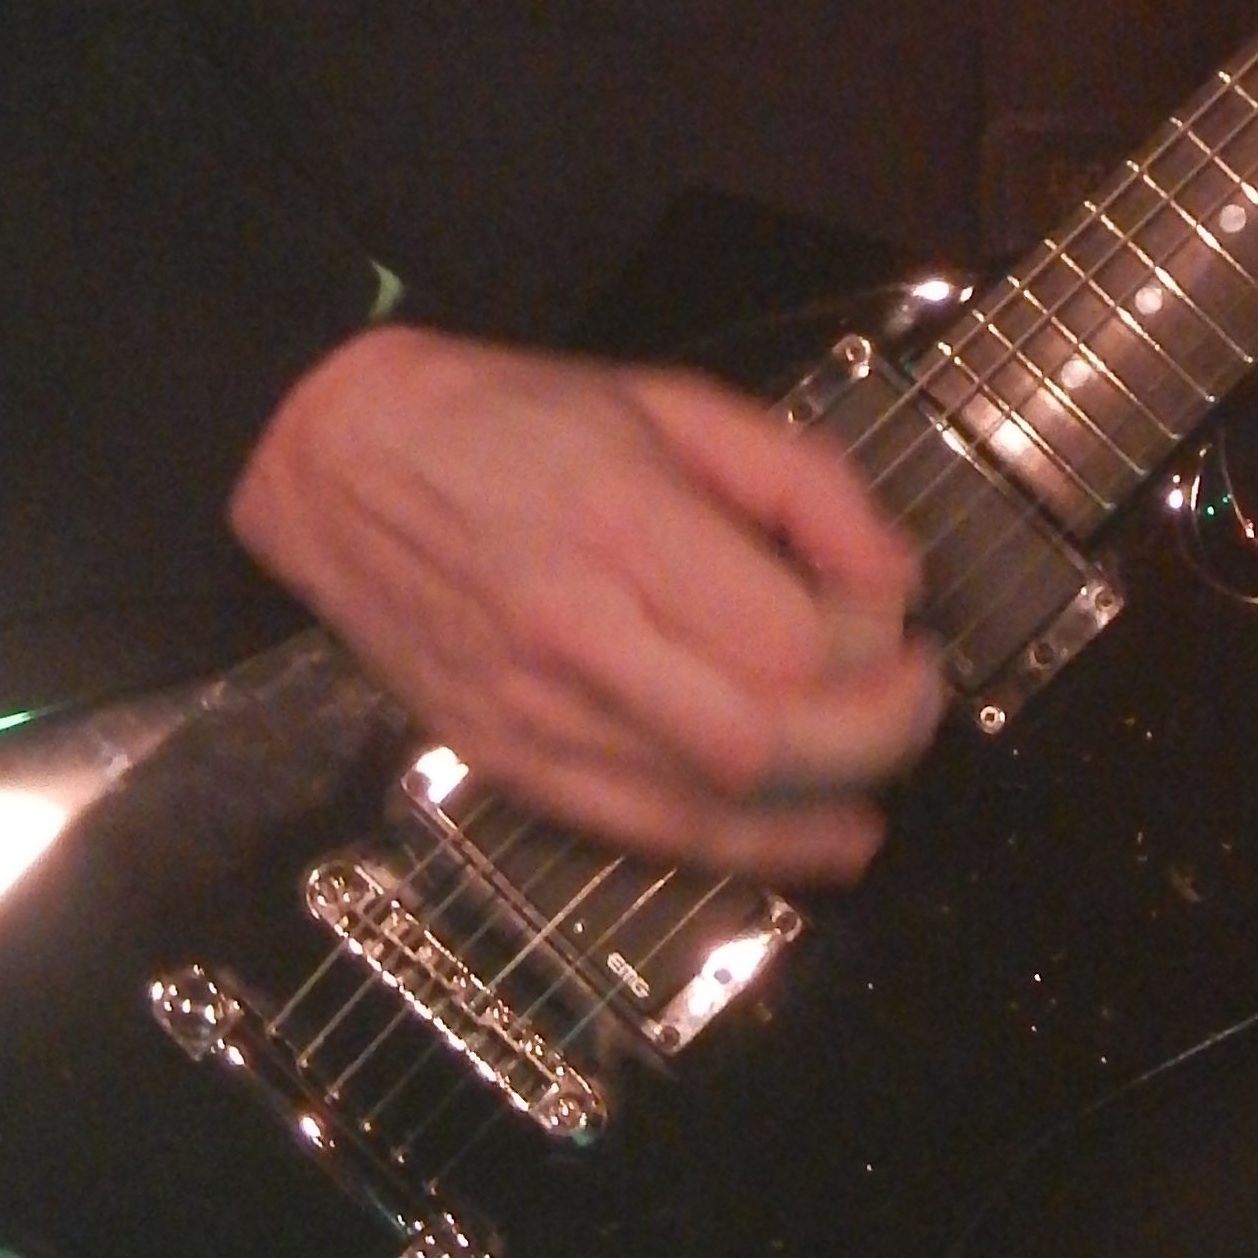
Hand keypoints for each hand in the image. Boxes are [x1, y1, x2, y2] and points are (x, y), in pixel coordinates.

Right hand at [227, 325, 944, 882]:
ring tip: (884, 768)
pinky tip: (822, 841)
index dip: (870, 644)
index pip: (786, 636)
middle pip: (763, 739)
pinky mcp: (505, 765)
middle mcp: (577, 632)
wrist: (339, 460)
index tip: (901, 618)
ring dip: (826, 804)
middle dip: (873, 736)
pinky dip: (748, 855)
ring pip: (710, 808)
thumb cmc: (510, 418)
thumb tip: (895, 578)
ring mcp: (534, 714)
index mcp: (621, 521)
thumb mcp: (671, 402)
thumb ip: (797, 482)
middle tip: (918, 696)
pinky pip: (643, 835)